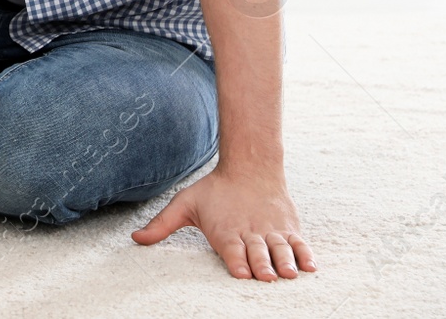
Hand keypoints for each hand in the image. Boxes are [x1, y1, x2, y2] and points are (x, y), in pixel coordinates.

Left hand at [132, 164, 315, 279]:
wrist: (250, 167)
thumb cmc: (214, 191)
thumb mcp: (184, 204)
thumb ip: (161, 225)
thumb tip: (135, 239)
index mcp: (225, 229)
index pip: (231, 248)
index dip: (236, 260)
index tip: (241, 272)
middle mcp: (250, 231)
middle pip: (258, 251)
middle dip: (262, 265)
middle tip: (266, 277)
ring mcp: (272, 230)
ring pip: (281, 249)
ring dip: (286, 262)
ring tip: (290, 274)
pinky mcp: (289, 228)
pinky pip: (300, 243)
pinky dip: (306, 255)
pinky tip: (311, 268)